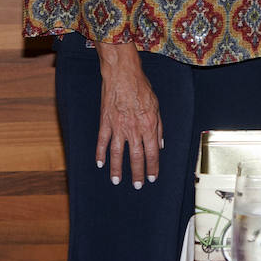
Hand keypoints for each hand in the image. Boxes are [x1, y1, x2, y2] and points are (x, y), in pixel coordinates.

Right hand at [95, 41, 163, 187]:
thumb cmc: (141, 88)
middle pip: (136, 157)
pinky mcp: (105, 122)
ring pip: (117, 154)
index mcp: (149, 125)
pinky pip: (102, 141)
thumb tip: (160, 145)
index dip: (153, 167)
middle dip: (137, 173)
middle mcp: (134, 129)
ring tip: (117, 181)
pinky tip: (100, 164)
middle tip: (137, 186)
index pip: (153, 152)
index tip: (152, 178)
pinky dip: (100, 154)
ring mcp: (118, 126)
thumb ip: (158, 127)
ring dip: (117, 169)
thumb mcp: (156, 106)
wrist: (123, 75)